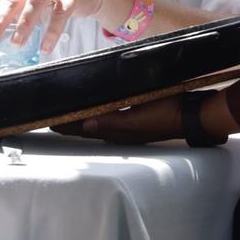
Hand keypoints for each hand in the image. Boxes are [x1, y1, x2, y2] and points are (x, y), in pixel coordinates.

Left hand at [54, 93, 184, 144]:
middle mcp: (121, 132)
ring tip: (66, 112)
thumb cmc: (166, 113)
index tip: (46, 119)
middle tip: (50, 114)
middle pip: (88, 127)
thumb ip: (112, 121)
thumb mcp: (138, 118)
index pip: (84, 129)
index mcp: (118, 132)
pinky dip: (98, 113)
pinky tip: (96, 107)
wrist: (194, 113)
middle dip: (70, 122)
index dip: (65, 125)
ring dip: (82, 117)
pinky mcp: (138, 118)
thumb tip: (86, 125)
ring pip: (98, 122)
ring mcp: (130, 126)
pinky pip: (111, 116)